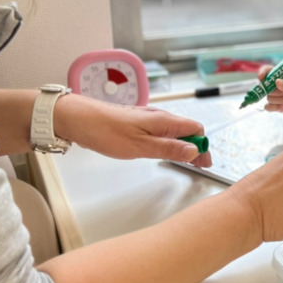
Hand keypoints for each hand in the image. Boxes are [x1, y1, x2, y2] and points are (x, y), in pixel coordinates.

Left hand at [53, 94, 211, 166]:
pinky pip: (162, 132)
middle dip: (196, 147)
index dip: (203, 146)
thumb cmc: (106, 130)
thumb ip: (169, 148)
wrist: (79, 119)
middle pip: (187, 130)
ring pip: (175, 131)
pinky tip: (166, 151)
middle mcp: (159, 117)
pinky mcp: (138, 124)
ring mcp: (148, 120)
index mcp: (163, 121)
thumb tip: (193, 150)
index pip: (195, 130)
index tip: (204, 162)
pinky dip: (170, 142)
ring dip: (184, 145)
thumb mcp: (141, 146)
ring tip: (187, 160)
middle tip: (199, 164)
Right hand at [256, 67, 282, 112]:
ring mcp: (275, 95)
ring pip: (269, 99)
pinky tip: (282, 107)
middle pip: (266, 88)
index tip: (261, 78)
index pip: (266, 71)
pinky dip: (274, 108)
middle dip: (276, 92)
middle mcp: (274, 85)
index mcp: (279, 75)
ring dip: (281, 101)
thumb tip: (277, 82)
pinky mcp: (276, 104)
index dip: (262, 73)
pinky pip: (268, 107)